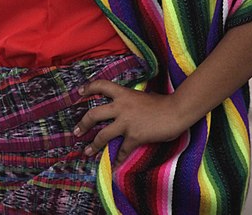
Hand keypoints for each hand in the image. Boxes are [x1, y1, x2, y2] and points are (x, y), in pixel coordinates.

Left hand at [74, 80, 188, 166]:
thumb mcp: (142, 97)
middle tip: (76, 132)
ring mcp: (126, 122)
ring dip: (93, 145)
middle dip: (82, 124)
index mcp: (124, 94)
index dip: (89, 88)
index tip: (80, 93)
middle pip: (94, 114)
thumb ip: (130, 103)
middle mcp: (121, 107)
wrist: (176, 111)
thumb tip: (123, 111)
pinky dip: (118, 160)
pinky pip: (122, 151)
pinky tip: (115, 166)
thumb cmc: (163, 103)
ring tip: (87, 151)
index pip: (101, 85)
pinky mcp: (134, 136)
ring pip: (102, 135)